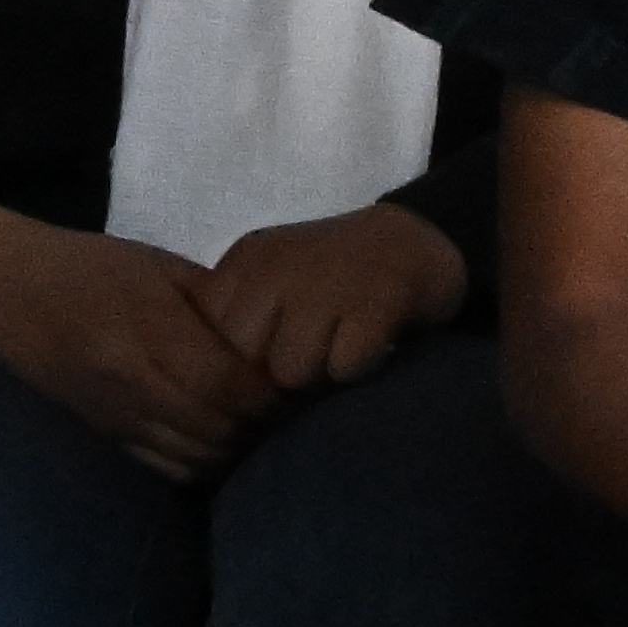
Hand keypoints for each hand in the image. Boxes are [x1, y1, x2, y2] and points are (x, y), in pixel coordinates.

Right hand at [0, 198, 278, 478]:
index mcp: (147, 329)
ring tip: (256, 425)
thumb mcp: (160, 267)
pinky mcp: (102, 435)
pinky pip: (164, 469)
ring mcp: (113, 414)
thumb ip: (218, 303)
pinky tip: (218, 441)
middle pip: (218, 427)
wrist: (1, 290)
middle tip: (286, 407)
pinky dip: (201, 464)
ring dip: (236, 448)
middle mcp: (129, 380)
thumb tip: (279, 338)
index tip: (293, 378)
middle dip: (261, 423)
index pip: (228, 383)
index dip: (270, 391)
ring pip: (196, 456)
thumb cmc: (91, 268)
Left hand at [193, 204, 469, 394]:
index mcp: (245, 263)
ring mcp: (327, 281)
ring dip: (317, 378)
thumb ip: (241, 317)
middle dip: (273, 377)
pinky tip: (371, 351)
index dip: (238, 363)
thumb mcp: (273, 281)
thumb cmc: (335, 275)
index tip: (270, 358)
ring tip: (339, 356)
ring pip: (291, 372)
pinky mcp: (377, 301)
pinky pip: (344, 367)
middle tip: (308, 364)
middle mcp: (278, 267)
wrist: (417, 241)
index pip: (210, 338)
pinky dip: (358, 370)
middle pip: (246, 360)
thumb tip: (214, 385)